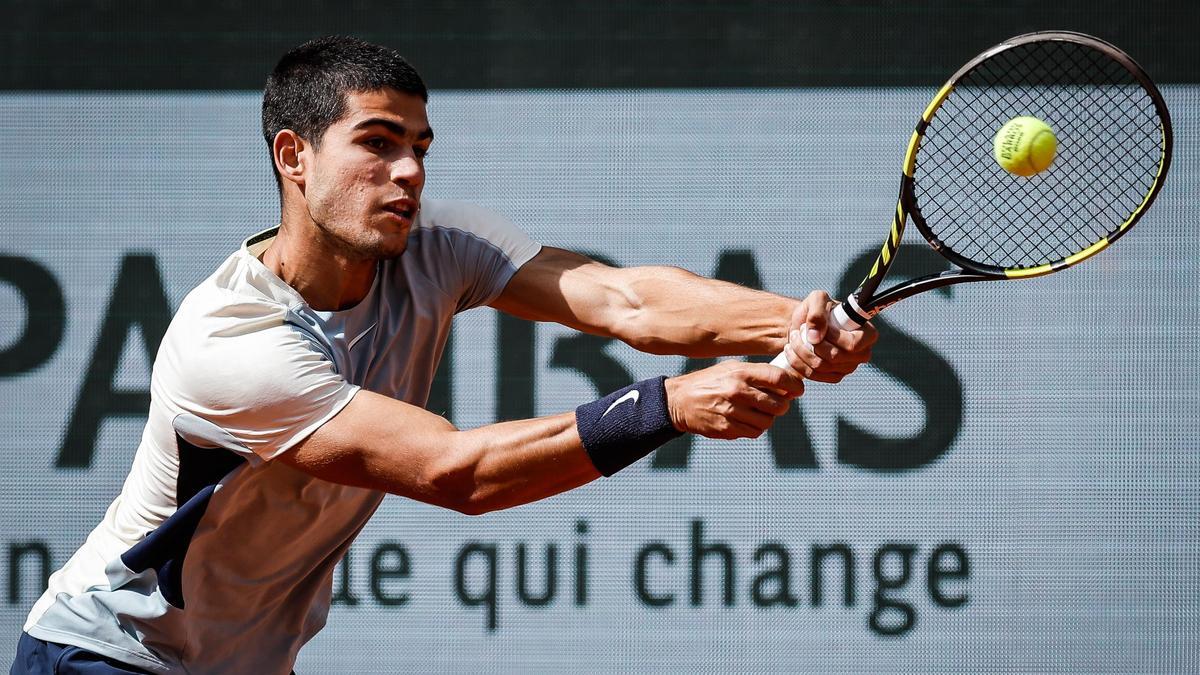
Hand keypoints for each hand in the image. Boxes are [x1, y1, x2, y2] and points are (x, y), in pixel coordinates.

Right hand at [663, 361, 803, 439]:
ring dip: (768, 418)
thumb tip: (788, 383)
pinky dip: (755, 428)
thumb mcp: (731, 369)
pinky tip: (746, 419)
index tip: (798, 389)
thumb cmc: (710, 382)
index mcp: (740, 373)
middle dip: (783, 404)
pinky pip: (754, 432)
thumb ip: (758, 374)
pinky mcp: (727, 429)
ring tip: (758, 411)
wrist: (679, 401)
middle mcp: (736, 391)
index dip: (794, 385)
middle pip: (778, 403)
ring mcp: (732, 412)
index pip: (779, 377)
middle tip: (777, 402)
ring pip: (768, 421)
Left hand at [780, 290, 877, 382]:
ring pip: (821, 367)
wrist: (805, 325)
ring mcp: (848, 367)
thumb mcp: (817, 300)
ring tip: (794, 338)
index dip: (833, 337)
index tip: (821, 326)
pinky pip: (813, 375)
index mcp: (867, 334)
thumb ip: (817, 312)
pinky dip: (798, 362)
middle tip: (798, 331)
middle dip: (810, 343)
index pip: (853, 344)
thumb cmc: (817, 309)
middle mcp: (862, 353)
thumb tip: (815, 337)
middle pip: (834, 357)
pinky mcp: (833, 376)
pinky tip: (792, 350)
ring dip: (800, 351)